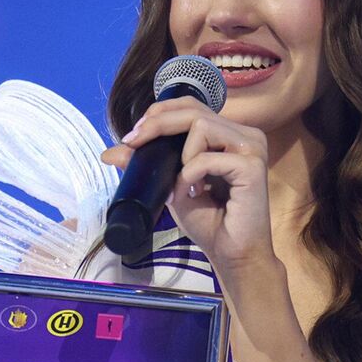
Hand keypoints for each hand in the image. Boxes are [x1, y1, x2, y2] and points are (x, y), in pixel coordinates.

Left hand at [100, 97, 274, 270]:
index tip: (133, 137)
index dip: (160, 114)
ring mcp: (252, 148)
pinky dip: (190, 175)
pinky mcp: (252, 166)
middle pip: (193, 109)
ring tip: (182, 183)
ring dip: (180, 155)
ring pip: (201, 125)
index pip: (192, 106)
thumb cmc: (209, 222)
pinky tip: (195, 193)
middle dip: (157, 124)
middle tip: (134, 143)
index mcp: (230, 134)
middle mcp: (245, 135)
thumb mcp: (171, 187)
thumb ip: (148, 165)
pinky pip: (206, 158)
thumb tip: (110, 153)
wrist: (232, 255)